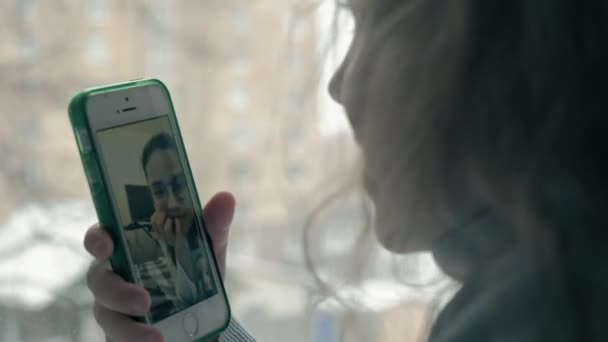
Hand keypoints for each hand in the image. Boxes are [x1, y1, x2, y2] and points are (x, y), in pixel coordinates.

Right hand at [84, 192, 234, 341]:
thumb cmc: (194, 274)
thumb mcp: (207, 252)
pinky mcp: (119, 334)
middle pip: (98, 280)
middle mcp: (116, 276)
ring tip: (156, 337)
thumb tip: (226, 198)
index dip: (97, 239)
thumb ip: (212, 227)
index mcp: (129, 248)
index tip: (107, 245)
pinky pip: (116, 339)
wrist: (202, 318)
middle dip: (116, 291)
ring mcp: (114, 308)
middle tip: (143, 301)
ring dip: (128, 328)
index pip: (101, 238)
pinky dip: (134, 341)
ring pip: (106, 316)